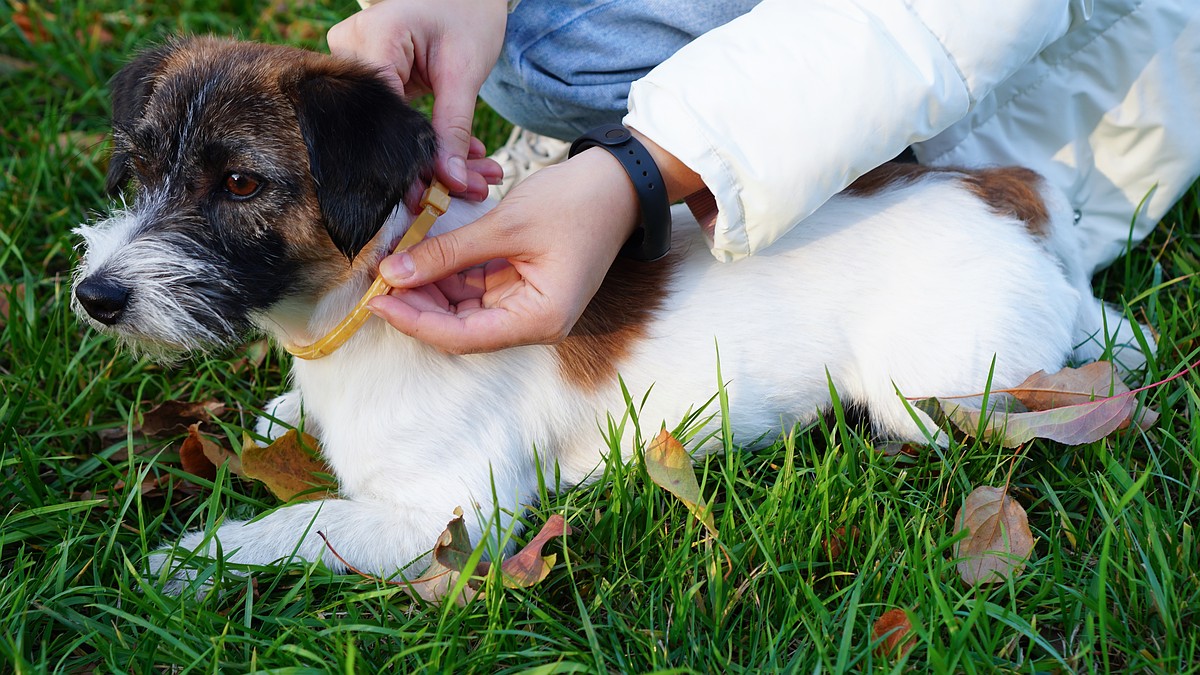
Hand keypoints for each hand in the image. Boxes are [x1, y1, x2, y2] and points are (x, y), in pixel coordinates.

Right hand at [327, 0, 507, 198]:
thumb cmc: (467, 14)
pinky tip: (454, 162)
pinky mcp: (364, 77)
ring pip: (385, 128)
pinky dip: (421, 140)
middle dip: (425, 165)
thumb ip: (454, 127)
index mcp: (376, 36)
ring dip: (426, 158)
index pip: (383, 112)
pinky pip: (388, 120)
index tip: (436, 194)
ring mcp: (352, 61)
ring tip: (469, 180)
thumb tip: (451, 182)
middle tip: (465, 192)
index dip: (408, 157)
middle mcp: (351, 47)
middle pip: (381, 125)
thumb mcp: (466, 71)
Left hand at [366, 148, 639, 353]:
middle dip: (417, 306)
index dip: (415, 322)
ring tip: (392, 266)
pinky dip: (446, 275)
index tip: (376, 302)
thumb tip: (392, 274)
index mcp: (540, 319)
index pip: (462, 337)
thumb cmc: (576, 203)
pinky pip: (473, 289)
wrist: (620, 181)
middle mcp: (534, 322)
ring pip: (462, 310)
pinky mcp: (521, 285)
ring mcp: (527, 305)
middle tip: (377, 280)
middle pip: (460, 329)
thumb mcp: (505, 226)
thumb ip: (447, 253)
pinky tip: (418, 258)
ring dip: (428, 290)